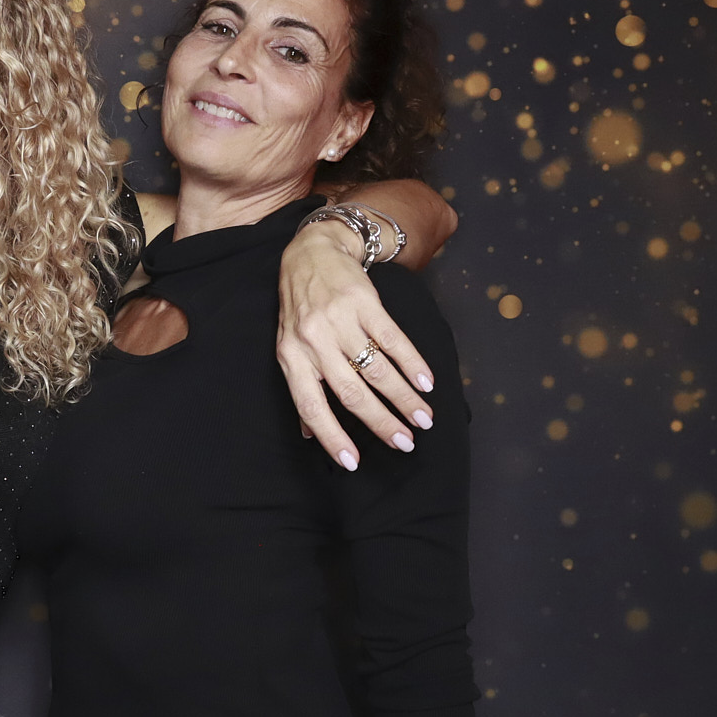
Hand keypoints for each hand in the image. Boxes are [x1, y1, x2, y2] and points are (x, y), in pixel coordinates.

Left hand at [277, 222, 436, 470]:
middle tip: (406, 443)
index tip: (354, 463)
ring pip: (377, 370)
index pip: (311, 407)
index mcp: (292, 358)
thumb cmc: (300, 307)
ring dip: (404, 398)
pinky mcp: (365, 303)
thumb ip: (301, 386)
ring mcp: (340, 321)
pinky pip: (393, 340)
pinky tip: (427, 382)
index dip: (331, 437)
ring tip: (423, 417)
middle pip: (352, 393)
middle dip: (382, 423)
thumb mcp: (288, 346)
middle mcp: (314, 342)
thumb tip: (308, 433)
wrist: (312, 252)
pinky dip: (413, 363)